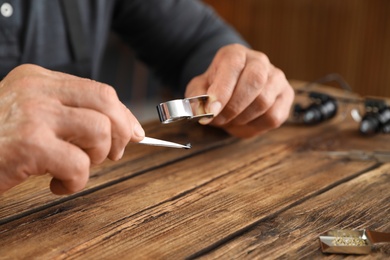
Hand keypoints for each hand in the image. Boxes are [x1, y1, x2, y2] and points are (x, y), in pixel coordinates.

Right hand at [0, 64, 144, 194]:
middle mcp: (36, 90)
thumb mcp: (32, 117)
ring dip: (97, 157)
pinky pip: (79, 164)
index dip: (123, 115)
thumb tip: (126, 129)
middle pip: (106, 103)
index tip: (133, 134)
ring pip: (99, 130)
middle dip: (120, 133)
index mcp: (38, 79)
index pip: (99, 91)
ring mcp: (32, 115)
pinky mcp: (28, 145)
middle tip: (110, 155)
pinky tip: (56, 184)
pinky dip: (75, 182)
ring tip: (75, 168)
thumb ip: (71, 115)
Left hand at [185, 44, 293, 137]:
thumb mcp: (200, 89)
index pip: (233, 65)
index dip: (222, 90)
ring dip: (242, 118)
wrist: (233, 88)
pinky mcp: (286, 96)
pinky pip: (273, 116)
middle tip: (218, 120)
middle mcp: (259, 61)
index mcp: (235, 54)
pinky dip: (255, 126)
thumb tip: (202, 111)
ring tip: (228, 121)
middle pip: (255, 82)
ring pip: (264, 102)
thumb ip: (197, 99)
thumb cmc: (216, 87)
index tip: (211, 110)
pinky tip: (243, 123)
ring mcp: (276, 78)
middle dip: (233, 107)